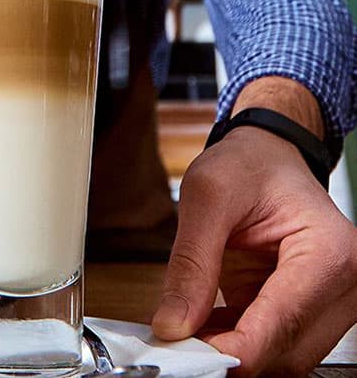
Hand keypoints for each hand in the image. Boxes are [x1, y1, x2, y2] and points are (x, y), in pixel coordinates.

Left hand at [152, 78, 356, 376]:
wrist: (266, 156)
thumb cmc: (246, 165)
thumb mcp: (207, 197)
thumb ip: (191, 264)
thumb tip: (173, 325)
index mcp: (328, 252)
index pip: (281, 324)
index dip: (231, 350)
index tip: (183, 351)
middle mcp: (343, 284)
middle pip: (286, 352)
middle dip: (228, 354)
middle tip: (175, 339)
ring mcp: (329, 300)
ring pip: (281, 356)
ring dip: (231, 350)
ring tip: (186, 325)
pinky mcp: (307, 308)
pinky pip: (272, 343)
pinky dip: (235, 341)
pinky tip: (203, 322)